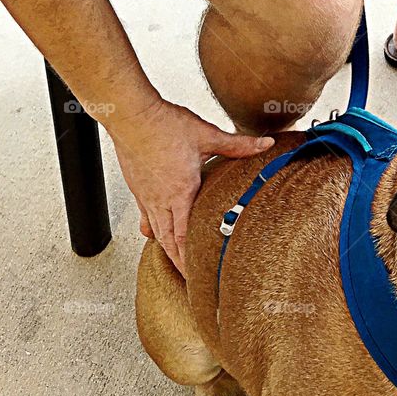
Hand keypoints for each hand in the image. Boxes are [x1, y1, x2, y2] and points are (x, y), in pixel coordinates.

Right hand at [108, 100, 273, 274]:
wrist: (130, 114)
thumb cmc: (164, 125)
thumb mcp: (207, 136)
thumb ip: (238, 145)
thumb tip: (266, 144)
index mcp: (180, 192)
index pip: (186, 235)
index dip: (192, 258)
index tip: (198, 275)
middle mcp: (161, 199)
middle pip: (170, 240)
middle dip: (180, 262)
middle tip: (189, 281)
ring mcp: (146, 195)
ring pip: (156, 231)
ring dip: (166, 249)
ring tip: (175, 263)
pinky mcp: (137, 187)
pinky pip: (145, 215)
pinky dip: (151, 229)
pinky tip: (151, 233)